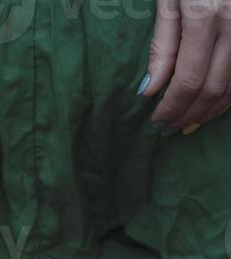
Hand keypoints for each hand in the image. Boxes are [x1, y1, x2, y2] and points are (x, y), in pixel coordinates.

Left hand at [140, 0, 230, 130]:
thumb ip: (163, 43)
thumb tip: (150, 90)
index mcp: (206, 15)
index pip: (188, 80)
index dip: (172, 107)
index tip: (158, 122)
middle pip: (212, 88)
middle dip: (189, 115)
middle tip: (169, 128)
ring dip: (210, 110)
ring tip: (188, 122)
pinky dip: (229, 94)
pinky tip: (212, 104)